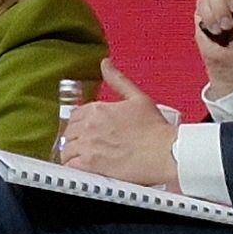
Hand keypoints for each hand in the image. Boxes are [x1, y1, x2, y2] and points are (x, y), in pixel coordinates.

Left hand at [57, 62, 183, 187]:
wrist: (166, 152)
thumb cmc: (156, 129)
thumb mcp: (138, 97)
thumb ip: (118, 80)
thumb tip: (105, 63)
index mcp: (98, 109)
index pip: (75, 116)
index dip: (79, 125)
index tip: (85, 132)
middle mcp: (89, 126)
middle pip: (69, 133)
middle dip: (74, 139)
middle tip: (84, 147)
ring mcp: (88, 146)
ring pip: (67, 150)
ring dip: (72, 154)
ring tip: (82, 160)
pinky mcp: (90, 165)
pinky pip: (70, 165)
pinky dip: (72, 167)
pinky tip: (81, 170)